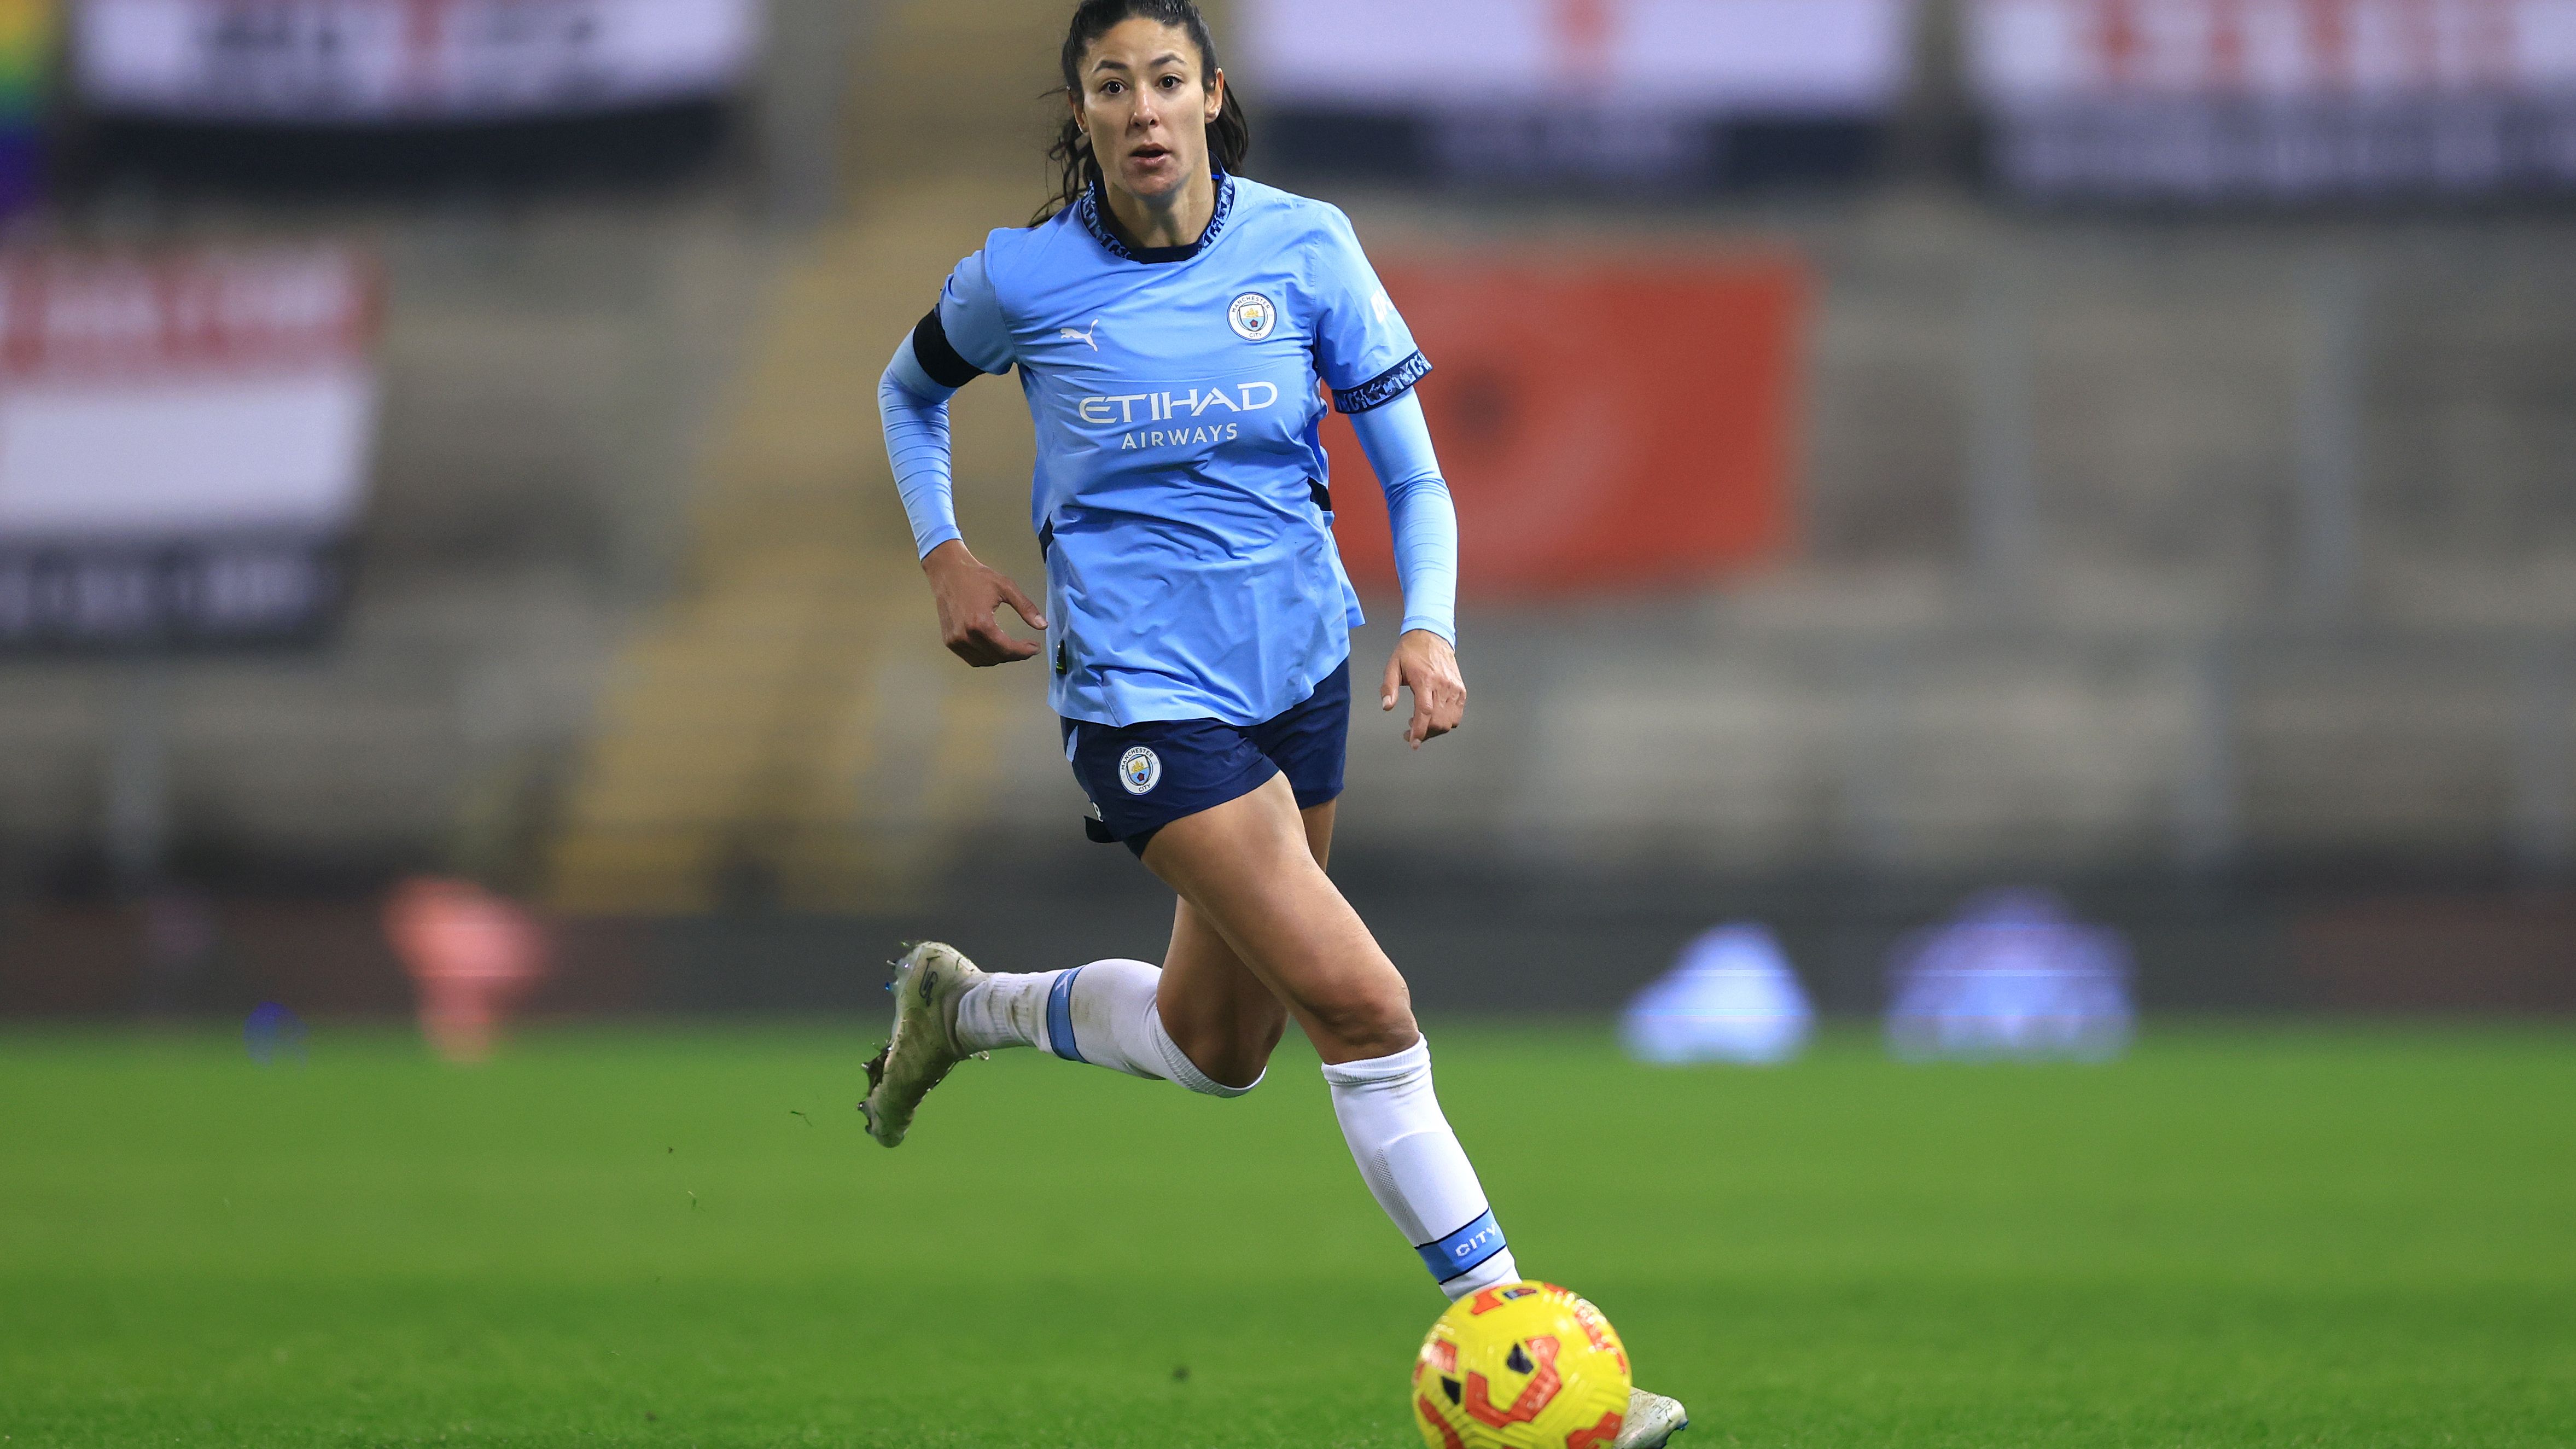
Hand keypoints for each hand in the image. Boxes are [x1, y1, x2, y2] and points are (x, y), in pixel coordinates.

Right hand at [922, 539, 1045, 666]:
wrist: (947, 571)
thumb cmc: (977, 577)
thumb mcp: (1006, 587)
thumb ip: (1026, 607)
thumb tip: (1043, 625)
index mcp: (980, 623)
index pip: (1007, 648)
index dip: (1024, 652)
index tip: (1036, 648)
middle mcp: (965, 636)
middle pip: (997, 657)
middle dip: (1016, 654)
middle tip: (1027, 647)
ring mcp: (955, 641)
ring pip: (985, 661)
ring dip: (1001, 657)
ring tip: (1012, 647)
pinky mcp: (949, 642)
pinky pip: (972, 658)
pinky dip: (986, 657)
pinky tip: (995, 647)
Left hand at [1380, 629, 1464, 748]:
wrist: (1432, 636)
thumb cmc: (1410, 652)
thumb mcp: (1393, 666)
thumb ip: (1388, 687)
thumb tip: (1386, 706)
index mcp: (1425, 679)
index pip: (1425, 711)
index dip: (1419, 730)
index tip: (1413, 743)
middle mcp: (1443, 685)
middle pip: (1438, 721)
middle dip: (1424, 733)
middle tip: (1409, 731)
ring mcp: (1454, 688)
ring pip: (1449, 721)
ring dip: (1435, 729)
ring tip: (1421, 723)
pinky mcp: (1461, 689)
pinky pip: (1457, 715)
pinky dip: (1446, 722)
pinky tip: (1434, 717)